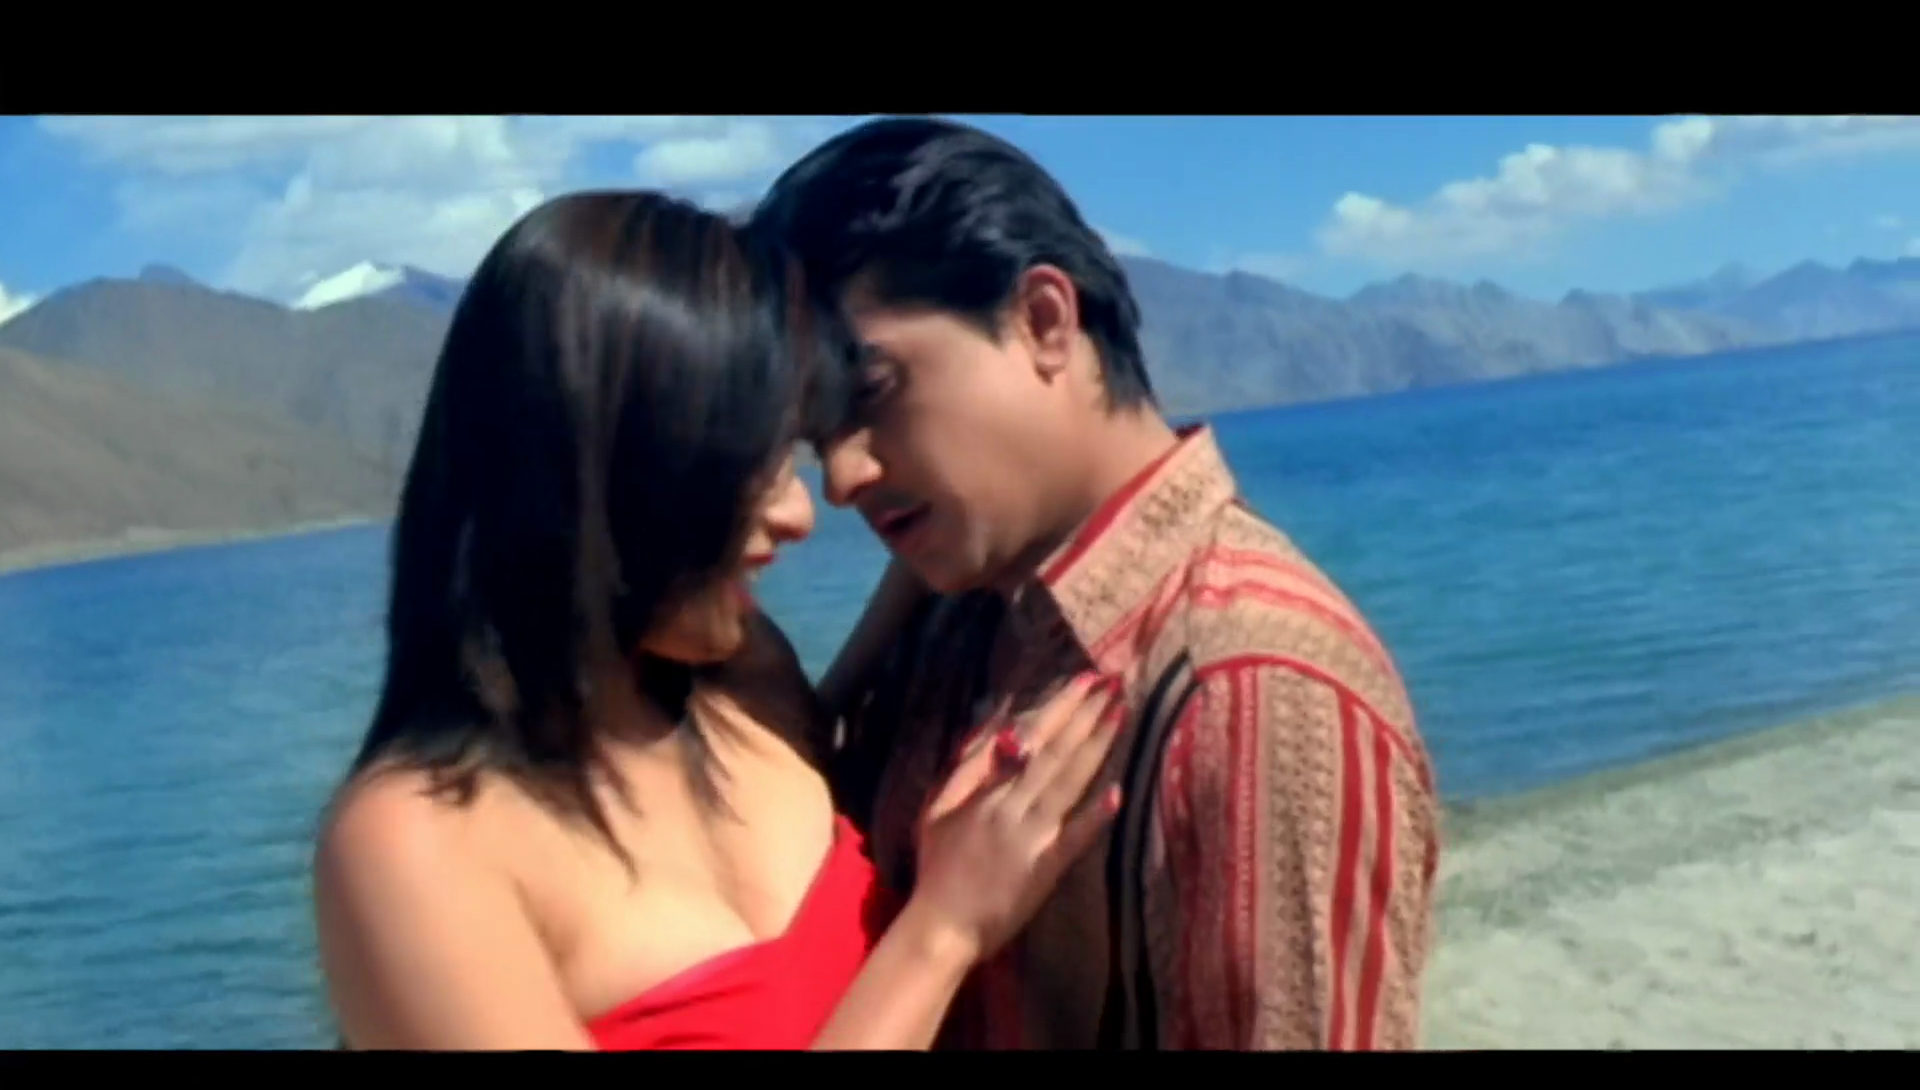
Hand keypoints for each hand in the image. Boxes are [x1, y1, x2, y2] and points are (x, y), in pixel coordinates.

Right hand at [906, 672, 1124, 963]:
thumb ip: (969, 766)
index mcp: (984, 790)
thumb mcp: (939, 806)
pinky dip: (1095, 815)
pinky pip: (1075, 838)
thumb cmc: (939, 864)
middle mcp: (1010, 806)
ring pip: (1069, 783)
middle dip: (1086, 715)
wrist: (944, 924)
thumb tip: (997, 725)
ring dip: (1097, 748)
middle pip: (1055, 752)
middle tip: (1114, 684)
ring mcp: (1032, 836)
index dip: (1059, 707)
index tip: (1084, 680)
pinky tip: (1118, 791)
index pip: (1029, 738)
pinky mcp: (1047, 868)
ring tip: (1120, 716)